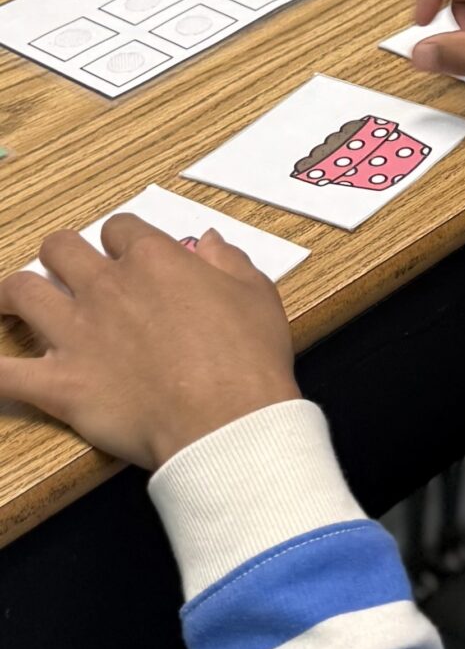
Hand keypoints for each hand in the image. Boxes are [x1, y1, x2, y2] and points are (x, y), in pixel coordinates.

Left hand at [0, 216, 298, 469]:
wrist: (225, 421)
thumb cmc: (247, 358)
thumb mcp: (255, 294)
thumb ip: (228, 260)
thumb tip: (209, 240)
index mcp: (154, 260)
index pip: (119, 227)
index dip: (120, 239)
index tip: (125, 255)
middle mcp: (106, 287)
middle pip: (60, 248)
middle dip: (62, 255)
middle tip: (68, 274)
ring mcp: (77, 335)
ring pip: (21, 292)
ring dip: (14, 294)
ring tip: (13, 303)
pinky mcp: (59, 384)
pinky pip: (3, 374)